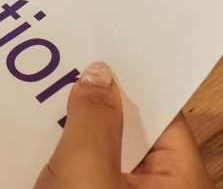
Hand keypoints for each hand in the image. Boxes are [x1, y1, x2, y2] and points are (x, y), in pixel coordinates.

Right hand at [34, 62, 214, 188]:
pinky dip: (68, 157)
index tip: (103, 46)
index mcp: (182, 181)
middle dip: (98, 100)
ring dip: (78, 130)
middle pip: (131, 132)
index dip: (131, 78)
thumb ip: (94, 118)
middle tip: (67, 64)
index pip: (162, 113)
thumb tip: (98, 75)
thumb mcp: (87, 171)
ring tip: (46, 92)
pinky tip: (40, 134)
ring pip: (105, 153)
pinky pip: (88, 175)